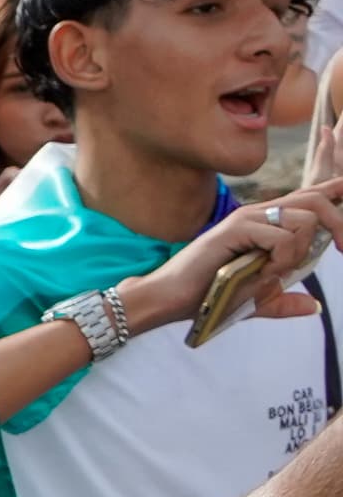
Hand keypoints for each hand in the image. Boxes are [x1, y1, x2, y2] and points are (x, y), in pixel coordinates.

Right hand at [112, 187, 341, 342]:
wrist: (171, 299)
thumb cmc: (207, 295)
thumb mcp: (255, 300)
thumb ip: (284, 301)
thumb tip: (313, 306)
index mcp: (265, 223)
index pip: (308, 197)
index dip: (334, 190)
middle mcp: (259, 213)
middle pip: (315, 201)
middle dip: (339, 222)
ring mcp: (247, 218)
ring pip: (305, 218)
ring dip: (300, 251)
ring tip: (275, 272)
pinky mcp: (237, 228)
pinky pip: (282, 237)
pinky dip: (282, 259)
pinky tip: (263, 272)